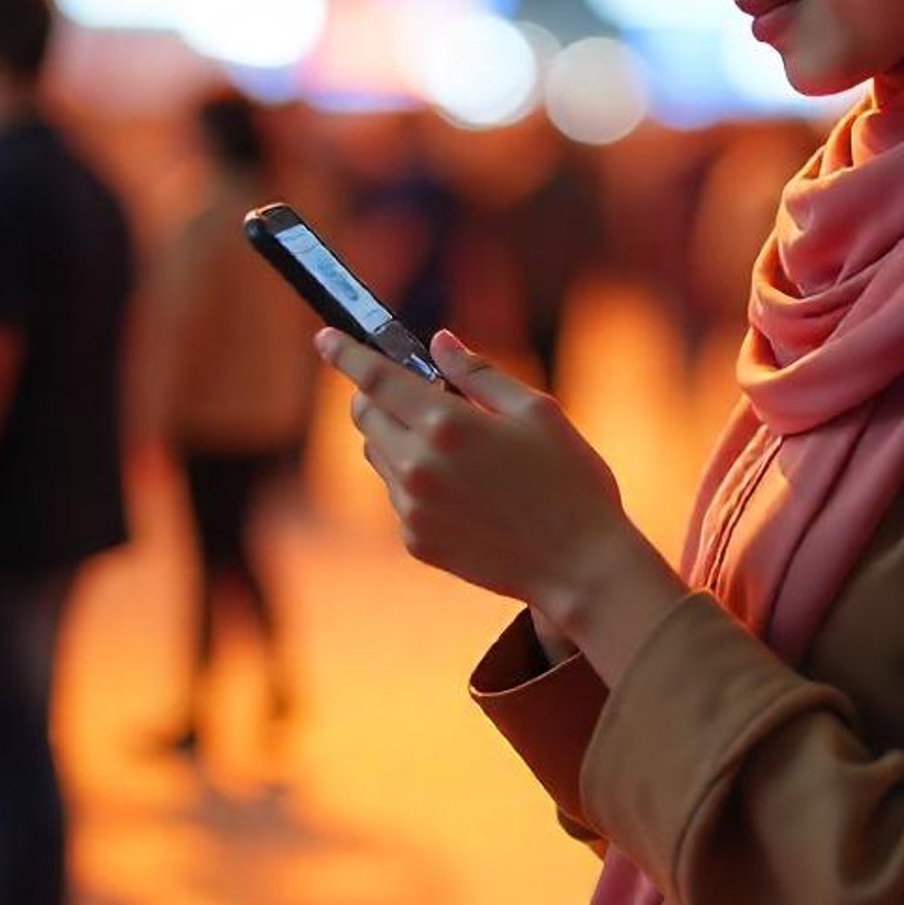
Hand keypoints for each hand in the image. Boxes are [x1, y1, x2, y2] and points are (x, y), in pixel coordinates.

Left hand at [317, 328, 686, 672]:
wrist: (580, 566)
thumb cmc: (570, 481)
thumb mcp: (537, 411)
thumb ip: (479, 374)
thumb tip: (438, 342)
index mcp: (449, 425)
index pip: (375, 379)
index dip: (344, 353)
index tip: (324, 338)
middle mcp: (419, 467)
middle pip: (366, 416)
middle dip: (376, 394)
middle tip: (413, 391)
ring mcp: (413, 509)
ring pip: (378, 455)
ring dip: (398, 437)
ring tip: (454, 447)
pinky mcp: (416, 542)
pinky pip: (397, 495)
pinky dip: (415, 479)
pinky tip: (464, 490)